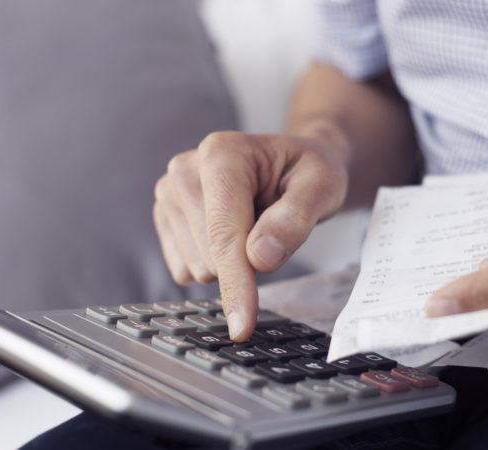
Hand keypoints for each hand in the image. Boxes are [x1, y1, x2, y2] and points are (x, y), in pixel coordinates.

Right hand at [153, 130, 348, 340]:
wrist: (292, 163)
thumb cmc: (307, 173)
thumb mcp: (323, 187)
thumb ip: (295, 219)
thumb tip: (259, 257)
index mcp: (221, 154)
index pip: (224, 233)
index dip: (237, 283)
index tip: (242, 326)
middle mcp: (184, 170)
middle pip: (210, 256)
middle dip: (247, 261)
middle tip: (272, 226)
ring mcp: (168, 195)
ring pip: (198, 268)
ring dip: (233, 261)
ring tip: (253, 222)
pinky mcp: (164, 219)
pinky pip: (186, 270)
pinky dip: (217, 264)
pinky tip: (232, 232)